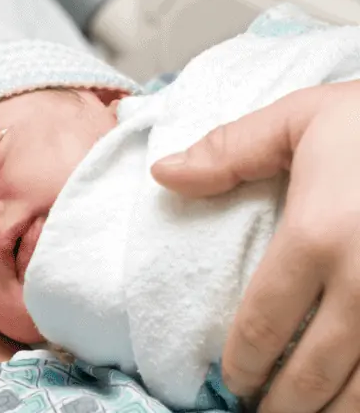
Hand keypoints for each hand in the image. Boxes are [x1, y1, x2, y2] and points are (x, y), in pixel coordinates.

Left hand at [151, 81, 359, 411]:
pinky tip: (353, 404)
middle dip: (280, 404)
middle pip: (311, 373)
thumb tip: (163, 174)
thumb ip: (229, 151)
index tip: (231, 379)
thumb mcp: (303, 119)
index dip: (241, 363)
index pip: (261, 324)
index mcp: (317, 237)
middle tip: (262, 410)